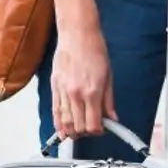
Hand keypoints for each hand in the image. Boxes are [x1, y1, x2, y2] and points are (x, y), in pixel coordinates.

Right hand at [51, 22, 114, 139]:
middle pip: (78, 127)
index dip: (99, 131)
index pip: (93, 124)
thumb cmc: (94, 50)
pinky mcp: (55, 88)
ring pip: (65, 123)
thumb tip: (113, 117)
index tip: (103, 128)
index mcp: (92, 91)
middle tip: (93, 127)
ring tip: (79, 131)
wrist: (77, 35)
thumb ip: (109, 100)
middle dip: (86, 133)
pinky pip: (55, 112)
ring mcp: (63, 92)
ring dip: (72, 132)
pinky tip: (62, 131)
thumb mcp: (109, 75)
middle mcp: (76, 94)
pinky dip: (58, 125)